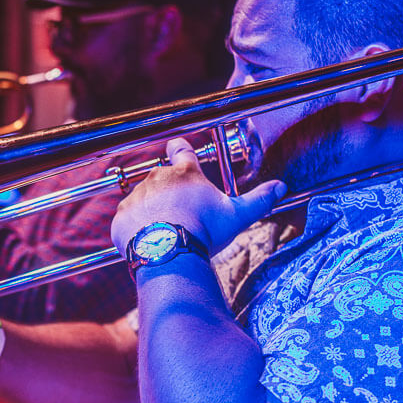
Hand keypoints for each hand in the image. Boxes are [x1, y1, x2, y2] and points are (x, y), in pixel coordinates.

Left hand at [110, 138, 285, 257]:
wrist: (169, 253)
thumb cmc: (204, 231)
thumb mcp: (237, 215)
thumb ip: (259, 199)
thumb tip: (281, 187)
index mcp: (185, 173)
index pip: (181, 149)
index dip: (181, 150)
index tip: (180, 152)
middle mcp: (157, 178)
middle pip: (162, 177)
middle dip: (170, 192)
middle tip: (183, 212)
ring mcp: (136, 196)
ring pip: (143, 198)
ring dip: (151, 210)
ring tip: (166, 231)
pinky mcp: (121, 216)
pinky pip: (127, 219)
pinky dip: (135, 228)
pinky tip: (149, 241)